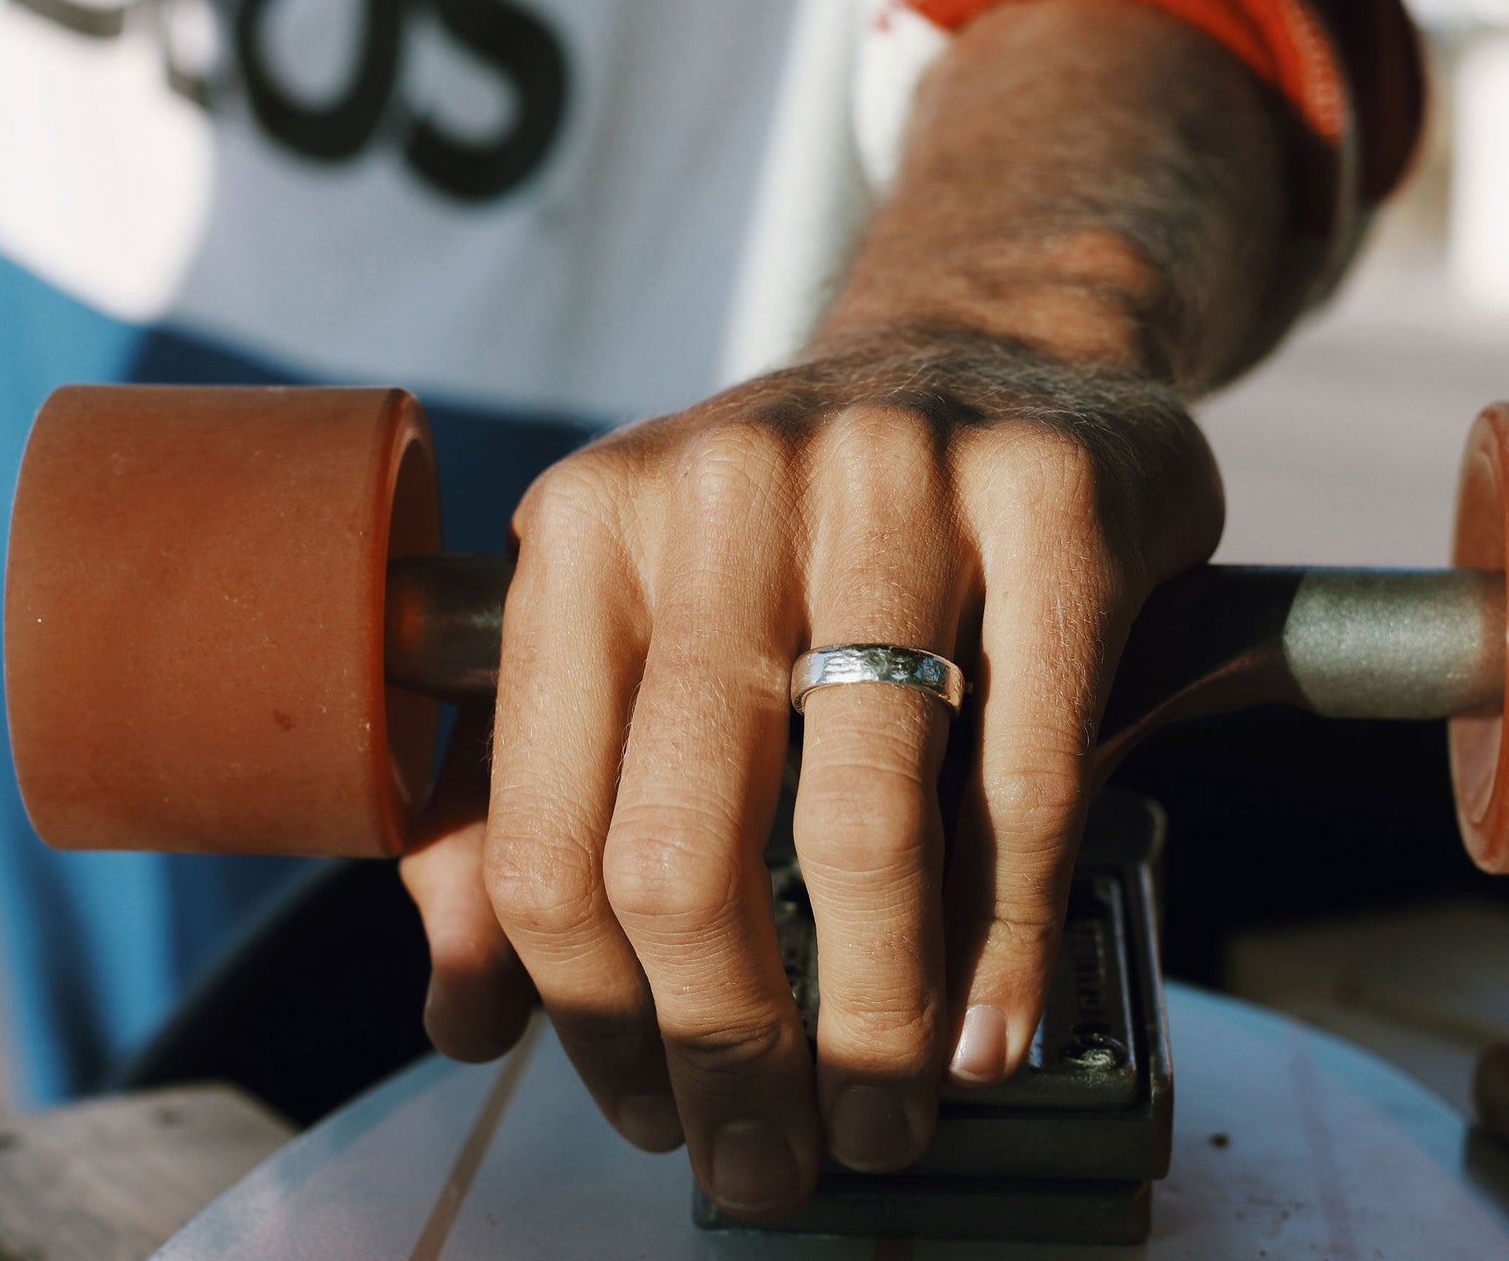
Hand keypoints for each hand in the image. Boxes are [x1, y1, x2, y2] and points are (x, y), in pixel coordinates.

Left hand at [400, 327, 1222, 1216]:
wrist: (986, 353)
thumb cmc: (797, 528)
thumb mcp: (633, 619)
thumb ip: (535, 801)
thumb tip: (461, 1014)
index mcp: (585, 527)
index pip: (543, 829)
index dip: (584, 1012)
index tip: (646, 1105)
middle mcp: (722, 487)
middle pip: (685, 848)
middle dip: (724, 1050)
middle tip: (766, 1156)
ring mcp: (891, 480)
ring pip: (861, 826)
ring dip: (870, 1022)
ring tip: (879, 1114)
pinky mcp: (1046, 504)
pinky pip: (1022, 778)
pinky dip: (1005, 943)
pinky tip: (988, 1033)